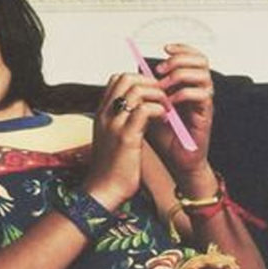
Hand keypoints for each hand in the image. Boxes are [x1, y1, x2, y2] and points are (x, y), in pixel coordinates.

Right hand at [83, 72, 168, 209]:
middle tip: (162, 97)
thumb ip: (122, 122)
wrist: (103, 190)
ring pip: (136, 90)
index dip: (138, 80)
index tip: (152, 94)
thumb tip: (140, 108)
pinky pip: (144, 109)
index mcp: (101, 114)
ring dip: (157, 95)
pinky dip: (158, 109)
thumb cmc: (111, 168)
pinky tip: (163, 119)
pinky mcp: (126, 137)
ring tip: (165, 108)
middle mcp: (105, 115)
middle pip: (126, 78)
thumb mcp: (113, 138)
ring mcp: (114, 125)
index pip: (117, 79)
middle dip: (150, 83)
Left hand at [147, 43, 213, 173]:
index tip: (164, 48)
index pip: (192, 56)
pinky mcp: (205, 114)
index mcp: (188, 84)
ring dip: (180, 76)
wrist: (176, 159)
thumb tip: (132, 74)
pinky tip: (170, 103)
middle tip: (160, 70)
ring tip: (163, 87)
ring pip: (203, 75)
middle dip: (179, 60)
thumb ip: (147, 91)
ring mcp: (204, 102)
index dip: (181, 48)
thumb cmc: (164, 135)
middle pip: (201, 60)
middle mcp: (199, 90)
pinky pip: (201, 96)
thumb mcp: (150, 107)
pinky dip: (183, 95)